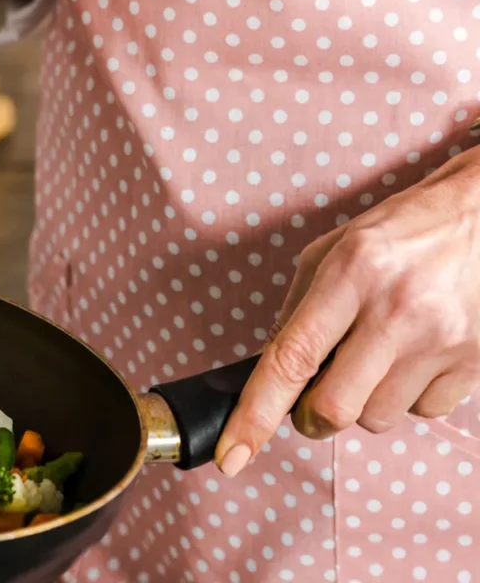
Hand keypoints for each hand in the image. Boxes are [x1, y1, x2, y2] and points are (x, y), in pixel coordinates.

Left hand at [215, 147, 479, 475]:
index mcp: (351, 273)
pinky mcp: (475, 361)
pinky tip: (416, 356)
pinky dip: (409, 397)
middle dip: (311, 418)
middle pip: (333, 409)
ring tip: (379, 354)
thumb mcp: (336, 249)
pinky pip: (424, 412)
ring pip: (377, 417)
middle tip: (313, 399)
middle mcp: (396, 310)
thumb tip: (270, 370)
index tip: (233, 457)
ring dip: (363, 401)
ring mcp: (440, 339)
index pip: (290, 360)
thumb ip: (298, 308)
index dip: (255, 415)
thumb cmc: (405, 230)